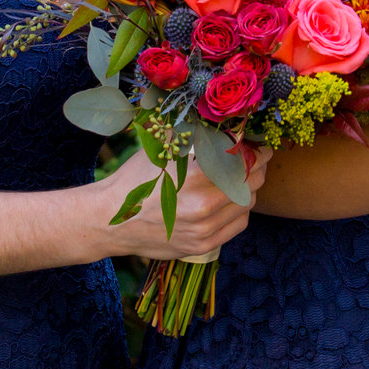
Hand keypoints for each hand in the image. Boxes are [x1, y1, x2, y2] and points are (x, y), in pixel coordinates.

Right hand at [97, 141, 265, 261]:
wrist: (108, 221)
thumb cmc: (136, 180)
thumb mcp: (162, 150)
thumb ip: (196, 137)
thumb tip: (228, 123)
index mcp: (194, 177)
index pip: (242, 161)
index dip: (256, 151)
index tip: (260, 145)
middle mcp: (202, 205)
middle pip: (251, 182)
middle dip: (257, 168)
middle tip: (257, 159)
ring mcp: (203, 229)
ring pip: (248, 203)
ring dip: (250, 189)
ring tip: (242, 178)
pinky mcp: (202, 246)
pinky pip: (239, 224)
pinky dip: (241, 210)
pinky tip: (231, 200)